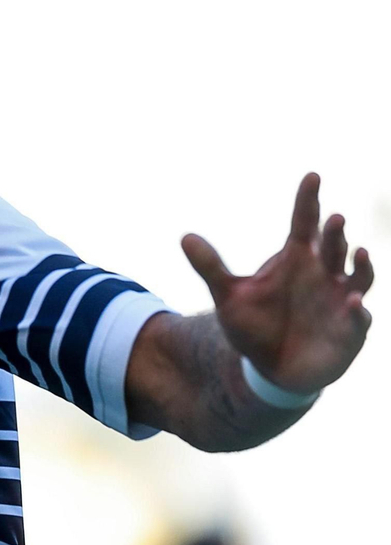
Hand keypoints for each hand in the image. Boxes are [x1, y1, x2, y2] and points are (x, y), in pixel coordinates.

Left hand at [183, 173, 373, 395]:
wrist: (269, 369)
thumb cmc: (253, 326)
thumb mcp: (228, 296)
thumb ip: (210, 267)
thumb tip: (184, 236)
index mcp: (297, 259)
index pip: (305, 222)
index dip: (309, 200)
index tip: (312, 176)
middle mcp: (324, 274)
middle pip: (333, 247)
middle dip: (336, 234)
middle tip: (333, 218)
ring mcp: (341, 301)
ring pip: (359, 277)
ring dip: (360, 265)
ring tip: (357, 251)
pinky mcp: (350, 329)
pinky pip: (359, 318)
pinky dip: (358, 311)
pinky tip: (353, 304)